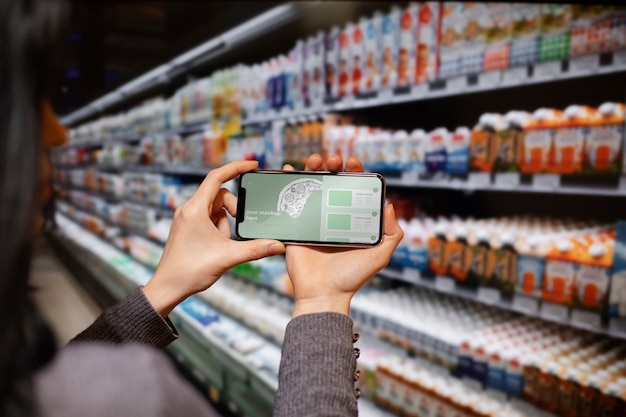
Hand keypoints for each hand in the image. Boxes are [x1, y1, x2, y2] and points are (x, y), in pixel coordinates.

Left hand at [143, 160, 285, 316]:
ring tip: (222, 244)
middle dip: (234, 209)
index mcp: (195, 209)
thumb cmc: (190, 271)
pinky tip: (218, 245)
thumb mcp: (228, 257)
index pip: (217, 177)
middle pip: (219, 195)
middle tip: (239, 227)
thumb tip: (279, 246)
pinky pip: (209, 219)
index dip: (236, 167)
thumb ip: (256, 249)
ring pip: (215, 209)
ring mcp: (187, 218)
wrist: (168, 288)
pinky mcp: (187, 227)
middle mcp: (188, 209)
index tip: (253, 165)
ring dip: (225, 223)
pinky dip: (219, 228)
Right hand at [283, 154, 402, 317]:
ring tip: (314, 160)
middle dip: (332, 165)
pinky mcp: (295, 226)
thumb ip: (391, 232)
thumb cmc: (352, 277)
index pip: (354, 188)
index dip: (355, 172)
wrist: (323, 294)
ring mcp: (313, 219)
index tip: (353, 163)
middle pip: (332, 182)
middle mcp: (332, 216)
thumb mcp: (380, 255)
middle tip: (332, 160)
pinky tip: (287, 170)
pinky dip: (287, 183)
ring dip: (312, 168)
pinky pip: (289, 201)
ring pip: (312, 186)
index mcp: (351, 219)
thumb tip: (390, 204)